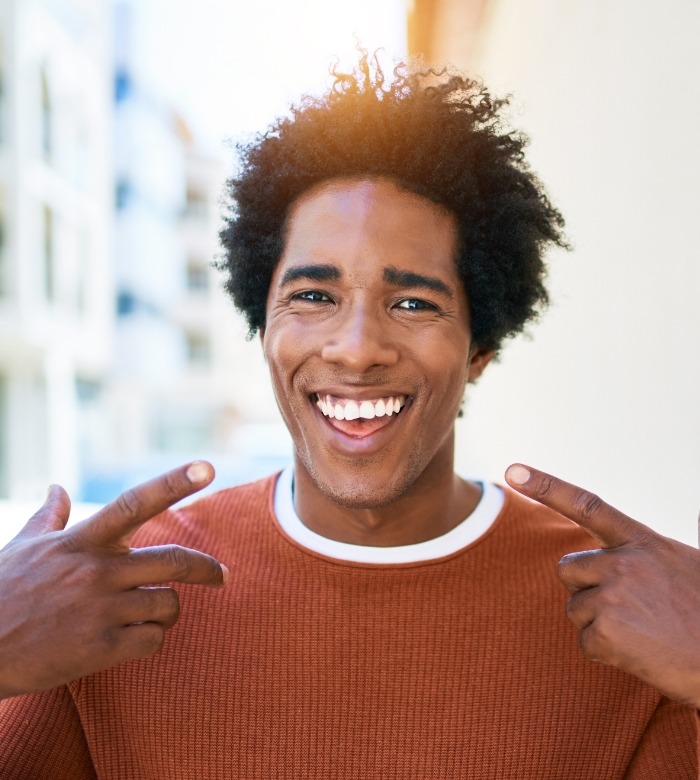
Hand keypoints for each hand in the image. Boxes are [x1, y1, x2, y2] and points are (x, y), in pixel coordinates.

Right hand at [0, 461, 227, 698]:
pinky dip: (151, 641)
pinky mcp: (101, 649)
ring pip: (168, 604)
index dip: (174, 482)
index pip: (135, 502)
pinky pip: (153, 641)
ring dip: (168, 612)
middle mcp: (97, 571)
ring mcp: (101, 610)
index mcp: (82, 541)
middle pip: (174, 560)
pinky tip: (132, 641)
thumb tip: (56, 487)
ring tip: (151, 616)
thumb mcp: (22, 549)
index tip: (208, 467)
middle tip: (221, 576)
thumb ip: (49, 518)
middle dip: (207, 569)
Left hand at [505, 463, 699, 707]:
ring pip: (575, 609)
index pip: (586, 505)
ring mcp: (612, 593)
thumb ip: (679, 540)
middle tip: (632, 609)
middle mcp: (623, 561)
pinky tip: (641, 652)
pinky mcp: (605, 630)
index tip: (511, 471)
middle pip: (568, 569)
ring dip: (600, 624)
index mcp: (643, 541)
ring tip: (644, 632)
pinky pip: (585, 642)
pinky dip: (607, 653)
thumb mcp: (693, 563)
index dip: (546, 486)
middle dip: (587, 589)